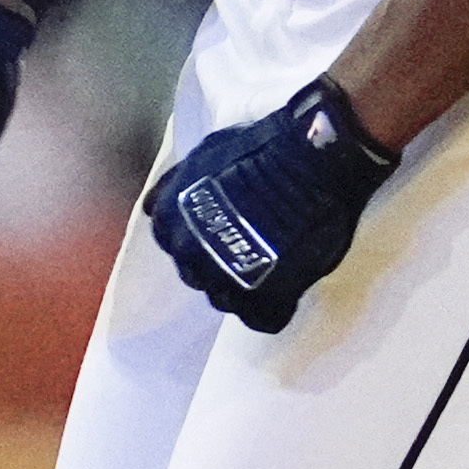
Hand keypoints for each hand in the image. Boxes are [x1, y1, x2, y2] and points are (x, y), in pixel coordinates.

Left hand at [143, 74, 398, 329]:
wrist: (311, 160)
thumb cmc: (261, 149)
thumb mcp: (204, 155)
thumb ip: (178, 185)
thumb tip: (157, 205)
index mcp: (171, 220)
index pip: (175, 243)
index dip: (201, 236)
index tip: (226, 227)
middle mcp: (188, 254)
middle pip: (197, 273)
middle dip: (219, 263)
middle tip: (254, 245)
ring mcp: (224, 280)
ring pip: (225, 299)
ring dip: (245, 287)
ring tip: (273, 266)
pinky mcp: (263, 299)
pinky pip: (262, 319)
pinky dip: (274, 308)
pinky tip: (288, 288)